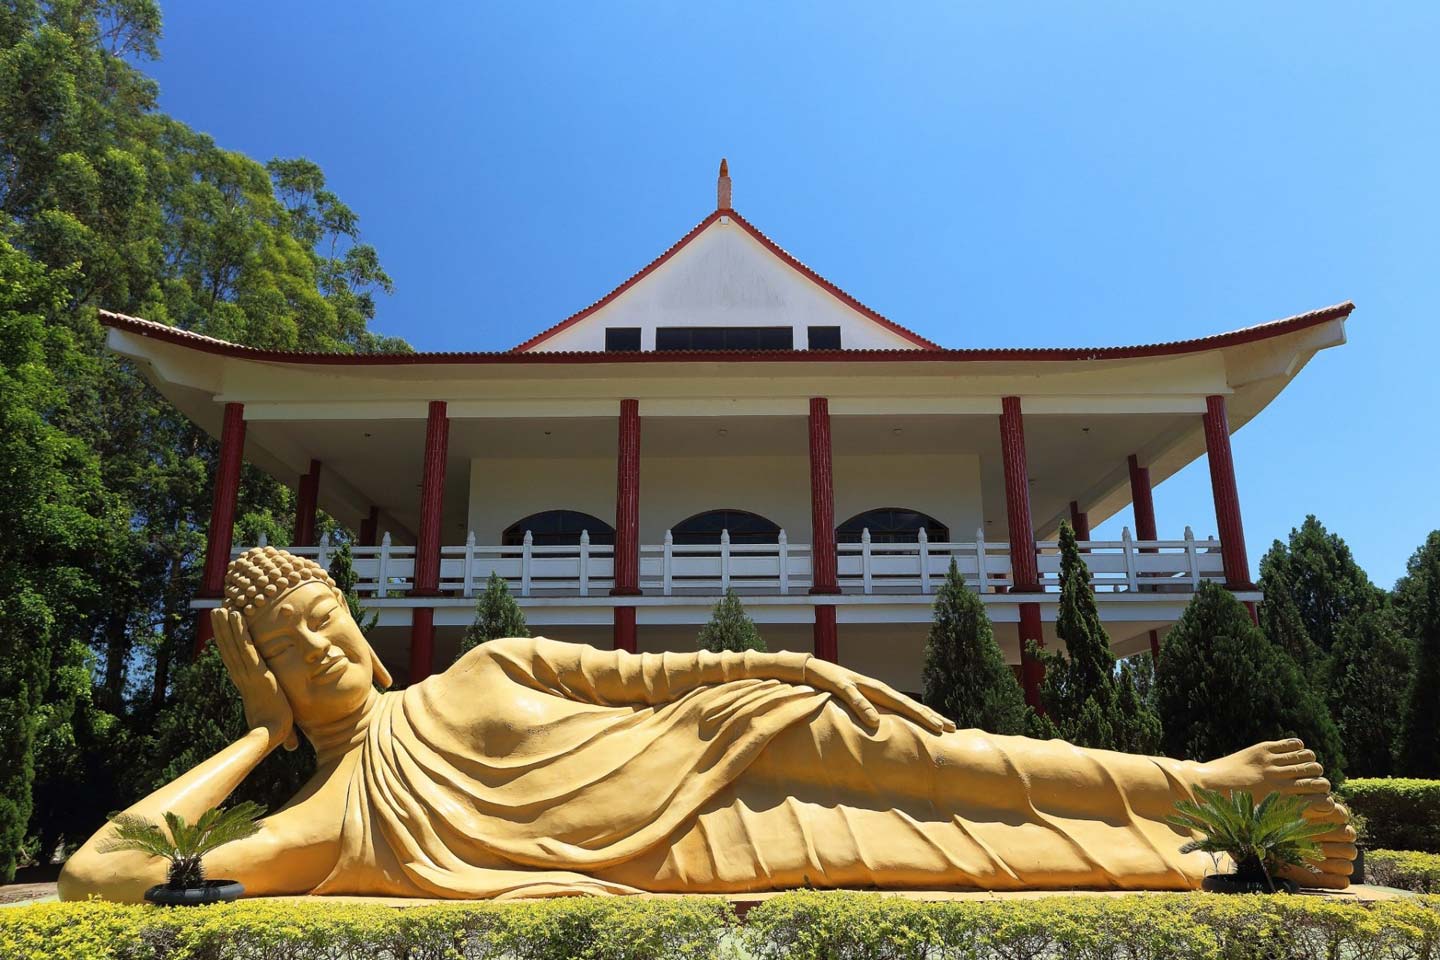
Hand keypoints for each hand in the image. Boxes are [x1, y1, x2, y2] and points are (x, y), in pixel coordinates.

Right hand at [211, 608, 296, 751]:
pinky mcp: (256, 670)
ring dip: (227, 625)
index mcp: (245, 685)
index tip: (225, 631)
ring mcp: (247, 672)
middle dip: (223, 629)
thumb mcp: (278, 724)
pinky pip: (246, 646)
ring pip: (234, 644)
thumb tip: (293, 746)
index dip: (228, 644)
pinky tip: (237, 615)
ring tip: (222, 608)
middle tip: (217, 611)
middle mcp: (242, 676)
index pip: (234, 660)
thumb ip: (284, 729)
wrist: (269, 734)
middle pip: (229, 648)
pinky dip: (240, 630)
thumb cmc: (273, 731)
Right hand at [801, 659, 954, 734]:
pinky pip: (853, 697)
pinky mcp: (839, 684)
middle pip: (905, 702)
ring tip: (931, 724)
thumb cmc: (829, 687)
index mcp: (876, 693)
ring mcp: (858, 683)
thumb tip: (880, 731)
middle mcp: (872, 686)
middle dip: (929, 714)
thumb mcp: (850, 703)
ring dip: (911, 710)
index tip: (949, 728)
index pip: (906, 706)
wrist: (806, 667)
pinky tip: (875, 720)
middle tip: (951, 728)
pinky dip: (864, 707)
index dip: (927, 716)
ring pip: (889, 698)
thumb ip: (865, 713)